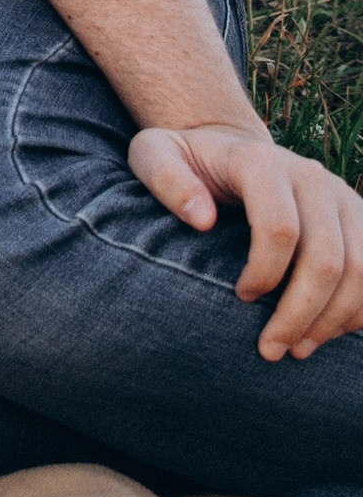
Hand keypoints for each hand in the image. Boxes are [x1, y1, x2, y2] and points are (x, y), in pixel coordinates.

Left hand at [131, 123, 362, 361]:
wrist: (229, 146)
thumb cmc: (186, 161)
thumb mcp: (154, 155)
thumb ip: (166, 180)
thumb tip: (202, 219)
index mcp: (261, 162)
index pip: (279, 228)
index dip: (264, 274)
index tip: (240, 298)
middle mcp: (310, 176)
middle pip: (328, 258)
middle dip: (301, 314)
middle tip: (271, 350)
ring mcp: (341, 197)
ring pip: (361, 269)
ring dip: (334, 319)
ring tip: (298, 349)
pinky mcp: (358, 218)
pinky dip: (357, 309)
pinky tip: (325, 331)